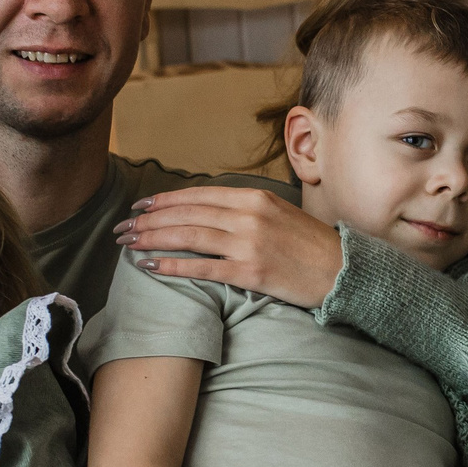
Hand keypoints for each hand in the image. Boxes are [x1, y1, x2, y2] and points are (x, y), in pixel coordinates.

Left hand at [110, 187, 344, 307]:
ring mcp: (250, 243)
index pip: (198, 195)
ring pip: (189, 236)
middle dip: (149, 220)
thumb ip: (247, 209)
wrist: (344, 271)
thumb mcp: (280, 214)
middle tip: (123, 228)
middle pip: (187, 213)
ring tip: (128, 244)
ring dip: (153, 239)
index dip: (164, 200)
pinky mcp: (252, 271)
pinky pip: (203, 267)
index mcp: (254, 197)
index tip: (141, 206)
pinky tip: (151, 267)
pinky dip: (173, 266)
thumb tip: (212, 211)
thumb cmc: (311, 246)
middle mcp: (249, 215)